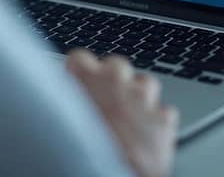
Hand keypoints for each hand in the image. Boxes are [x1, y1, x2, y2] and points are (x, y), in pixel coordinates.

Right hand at [66, 49, 178, 176]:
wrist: (108, 175)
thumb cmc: (79, 154)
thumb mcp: (60, 120)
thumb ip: (65, 100)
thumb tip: (62, 97)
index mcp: (85, 76)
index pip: (80, 58)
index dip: (80, 72)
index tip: (80, 82)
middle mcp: (116, 79)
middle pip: (116, 66)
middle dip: (113, 82)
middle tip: (105, 103)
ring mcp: (143, 97)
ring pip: (145, 83)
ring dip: (138, 97)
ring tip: (128, 119)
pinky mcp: (163, 118)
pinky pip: (163, 111)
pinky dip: (156, 121)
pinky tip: (145, 134)